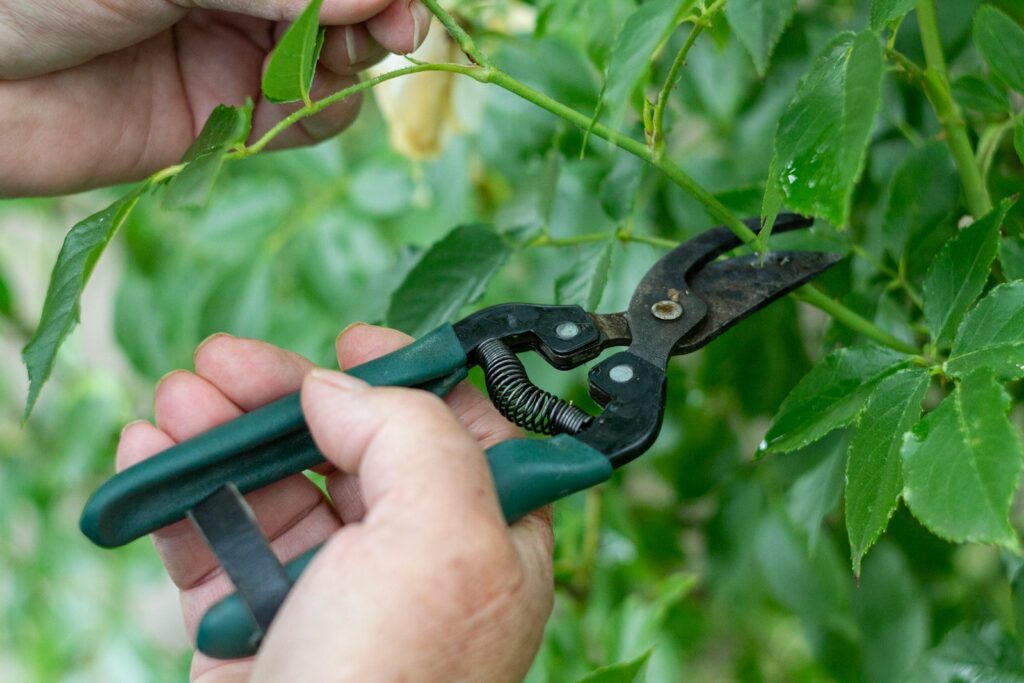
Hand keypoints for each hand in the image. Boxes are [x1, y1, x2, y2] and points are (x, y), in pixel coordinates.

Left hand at [0, 1, 430, 196]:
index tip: (400, 3)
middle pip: (346, 7)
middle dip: (377, 17)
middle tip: (392, 33)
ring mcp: (236, 50)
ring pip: (335, 61)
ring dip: (350, 65)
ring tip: (331, 67)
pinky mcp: (226, 118)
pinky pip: (303, 120)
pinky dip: (318, 116)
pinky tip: (295, 108)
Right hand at [116, 323, 553, 681]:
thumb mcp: (441, 540)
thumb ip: (412, 435)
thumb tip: (343, 387)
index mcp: (488, 536)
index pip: (463, 427)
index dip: (412, 375)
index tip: (356, 342)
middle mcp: (416, 558)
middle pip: (353, 444)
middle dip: (285, 395)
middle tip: (226, 362)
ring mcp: (334, 588)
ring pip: (276, 482)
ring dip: (220, 434)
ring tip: (175, 400)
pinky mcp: (260, 618)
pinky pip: (218, 537)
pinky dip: (181, 495)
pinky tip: (150, 458)